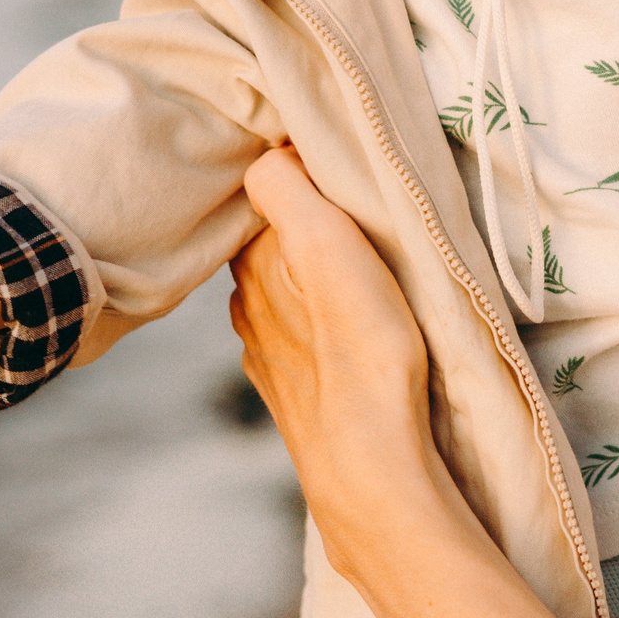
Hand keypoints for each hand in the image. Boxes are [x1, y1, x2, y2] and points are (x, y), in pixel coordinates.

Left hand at [228, 149, 432, 469]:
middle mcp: (247, 308)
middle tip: (363, 222)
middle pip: (273, 246)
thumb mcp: (326, 243)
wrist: (371, 465)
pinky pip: (303, 337)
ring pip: (286, 293)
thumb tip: (270, 152)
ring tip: (364, 275)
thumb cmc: (360, 350)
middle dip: (308, 230)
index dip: (301, 180)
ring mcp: (268, 354)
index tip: (344, 178)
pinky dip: (322, 325)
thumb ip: (285, 187)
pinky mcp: (295, 392)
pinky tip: (351, 332)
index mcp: (252, 266)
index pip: (264, 199)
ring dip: (315, 280)